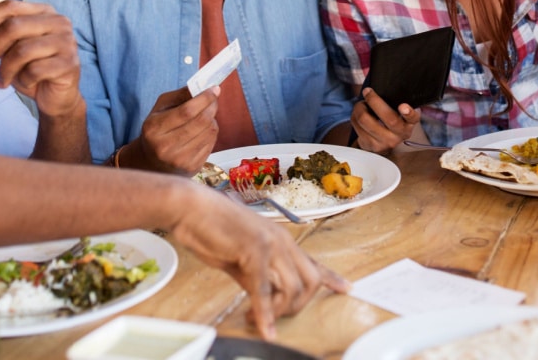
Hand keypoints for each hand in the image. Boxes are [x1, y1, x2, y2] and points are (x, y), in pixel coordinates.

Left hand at [0, 0, 83, 119]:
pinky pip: (34, 70)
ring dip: (5, 69)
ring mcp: (67, 42)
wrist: (58, 97)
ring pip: (22, 51)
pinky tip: (26, 83)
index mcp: (45, 13)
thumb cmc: (34, 70)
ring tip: (2, 80)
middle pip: (14, 27)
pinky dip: (24, 80)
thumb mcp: (13, 50)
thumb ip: (0, 35)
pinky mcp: (69, 64)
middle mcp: (59, 23)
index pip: (11, 6)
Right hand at [132, 87, 219, 174]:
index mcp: (154, 128)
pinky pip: (211, 144)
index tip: (214, 89)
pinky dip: (211, 133)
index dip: (204, 99)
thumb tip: (205, 87)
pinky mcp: (191, 168)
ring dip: (212, 120)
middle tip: (214, 100)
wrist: (152, 161)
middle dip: (212, 107)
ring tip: (205, 116)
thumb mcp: (161, 108)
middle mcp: (165, 147)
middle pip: (200, 122)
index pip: (186, 111)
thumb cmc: (158, 129)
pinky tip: (203, 131)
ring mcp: (179, 160)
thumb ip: (181, 95)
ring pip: (209, 132)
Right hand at [169, 186, 349, 338]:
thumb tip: (263, 298)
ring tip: (255, 318)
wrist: (190, 208)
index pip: (313, 262)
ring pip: (292, 288)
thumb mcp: (239, 258)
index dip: (331, 278)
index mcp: (280, 239)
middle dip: (296, 306)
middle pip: (310, 281)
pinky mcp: (254, 250)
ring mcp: (270, 244)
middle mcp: (282, 240)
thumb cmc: (210, 229)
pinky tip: (264, 329)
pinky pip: (264, 290)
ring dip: (277, 311)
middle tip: (273, 317)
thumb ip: (255, 277)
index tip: (346, 288)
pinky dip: (265, 313)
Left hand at [351, 88, 419, 152]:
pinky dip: (354, 115)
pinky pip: (356, 125)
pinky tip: (358, 114)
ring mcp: (384, 142)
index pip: (413, 119)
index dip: (409, 113)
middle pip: (387, 118)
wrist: (382, 144)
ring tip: (361, 104)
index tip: (403, 106)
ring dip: (359, 107)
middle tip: (367, 91)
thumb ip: (395, 104)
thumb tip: (382, 90)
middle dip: (374, 100)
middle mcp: (399, 135)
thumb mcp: (398, 114)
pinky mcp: (369, 145)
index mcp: (408, 124)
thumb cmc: (390, 121)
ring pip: (365, 120)